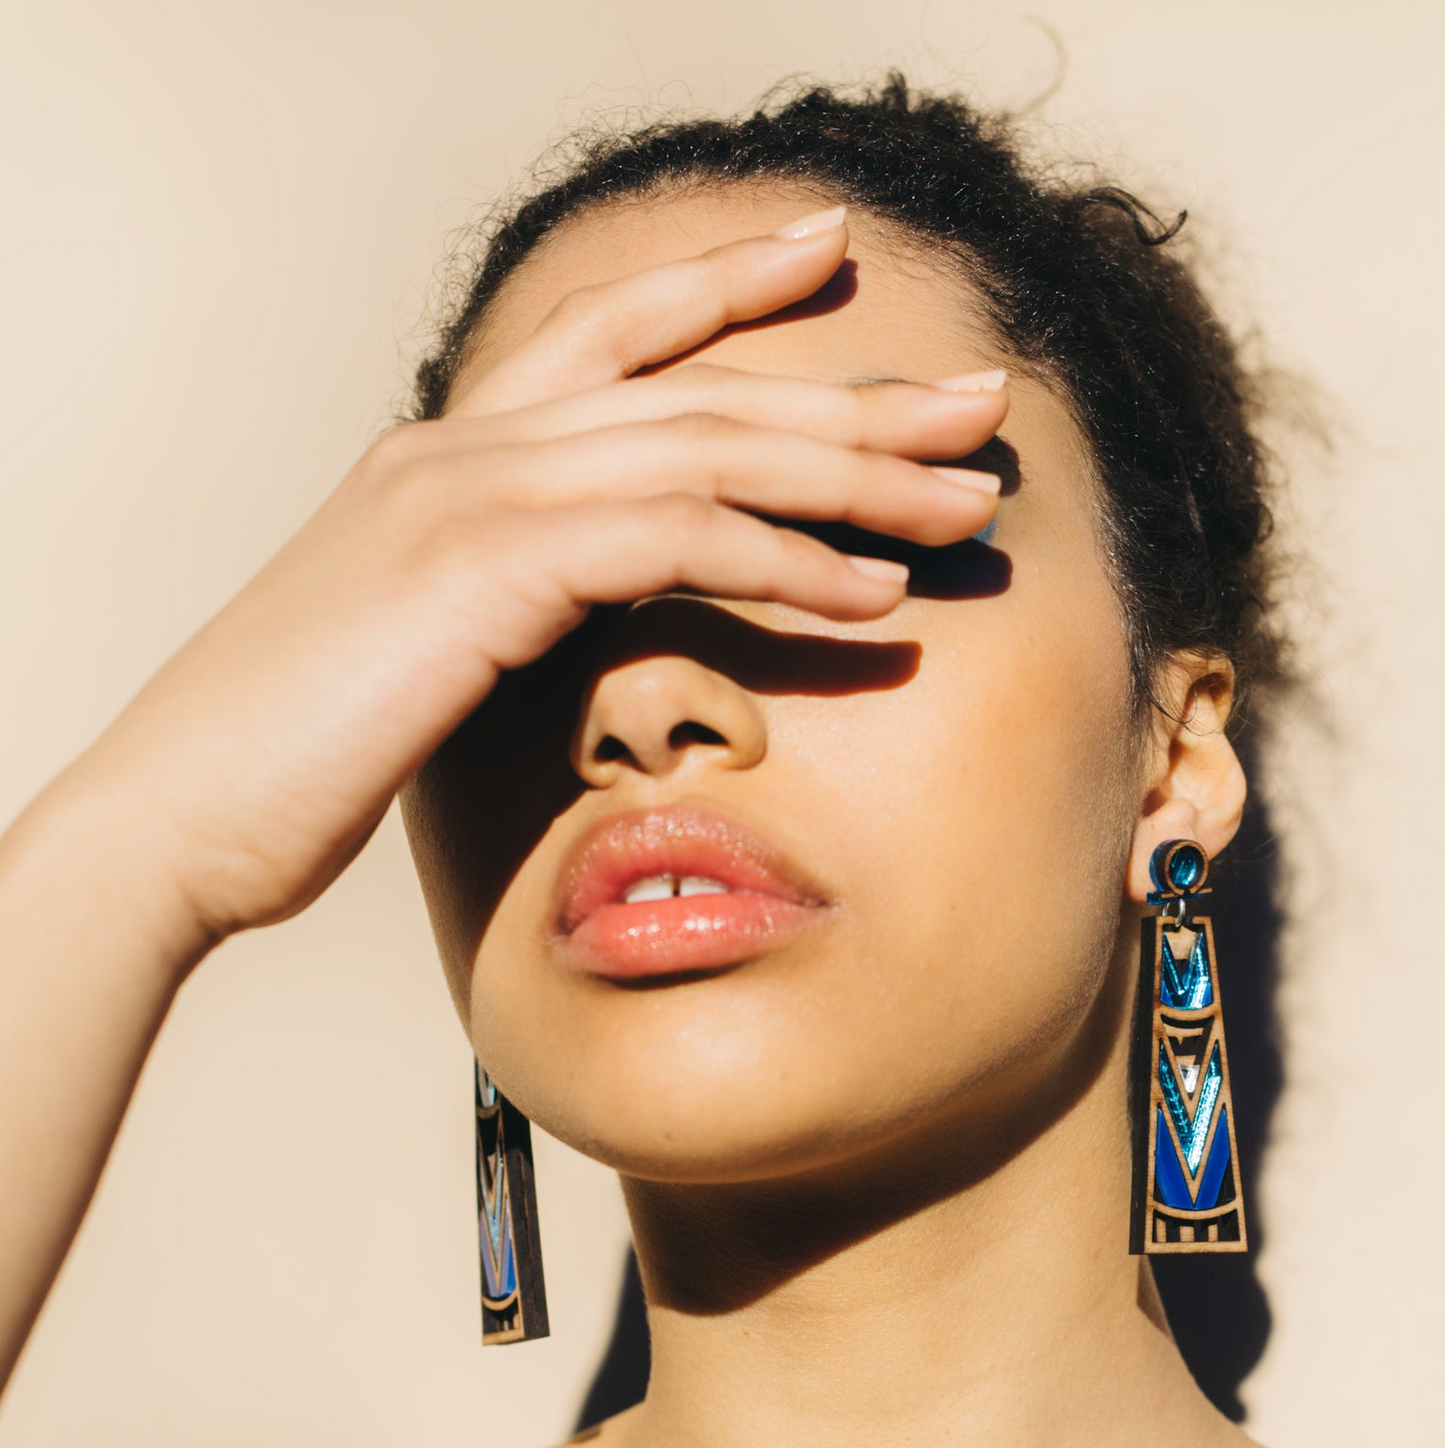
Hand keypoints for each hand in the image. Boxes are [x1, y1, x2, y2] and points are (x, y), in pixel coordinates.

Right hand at [79, 207, 1007, 948]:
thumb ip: (494, 613)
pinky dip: (786, 564)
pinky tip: (874, 599)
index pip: (604, 336)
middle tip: (982, 401)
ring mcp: (465, 495)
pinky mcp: (482, 568)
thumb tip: (567, 629)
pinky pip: (675, 540)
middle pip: (694, 387)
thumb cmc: (289, 765)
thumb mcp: (406, 660)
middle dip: (850, 393)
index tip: (826, 253)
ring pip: (704, 449)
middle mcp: (460, 448)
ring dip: (852, 476)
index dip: (720, 287)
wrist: (175, 819)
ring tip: (971, 505)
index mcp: (444, 459)